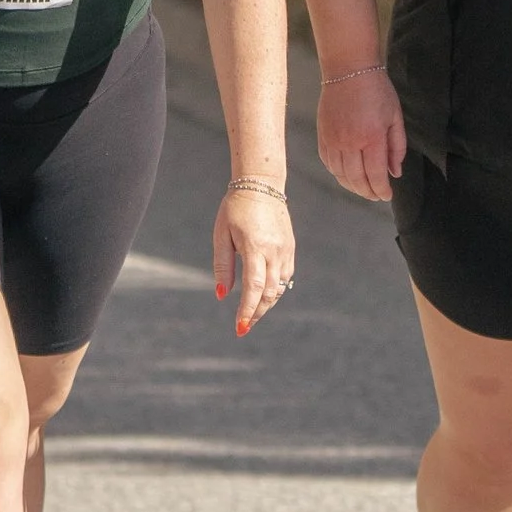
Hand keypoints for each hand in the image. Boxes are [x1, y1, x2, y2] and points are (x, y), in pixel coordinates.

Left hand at [212, 185, 295, 334]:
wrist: (261, 184)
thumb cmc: (235, 208)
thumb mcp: (221, 235)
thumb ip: (223, 265)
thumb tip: (222, 295)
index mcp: (256, 247)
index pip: (254, 287)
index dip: (247, 310)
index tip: (240, 327)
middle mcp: (274, 251)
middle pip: (270, 293)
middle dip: (256, 313)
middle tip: (243, 326)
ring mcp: (285, 250)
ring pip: (280, 287)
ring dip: (266, 303)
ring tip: (251, 313)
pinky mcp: (290, 248)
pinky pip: (286, 276)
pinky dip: (275, 290)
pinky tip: (264, 294)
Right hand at [318, 67, 406, 203]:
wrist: (348, 69)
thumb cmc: (376, 90)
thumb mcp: (395, 116)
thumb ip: (396, 146)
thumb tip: (395, 172)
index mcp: (372, 137)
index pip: (376, 175)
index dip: (382, 190)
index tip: (387, 196)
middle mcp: (350, 142)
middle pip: (357, 180)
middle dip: (368, 192)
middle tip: (376, 195)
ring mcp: (333, 140)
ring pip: (340, 175)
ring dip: (352, 186)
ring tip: (363, 188)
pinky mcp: (322, 136)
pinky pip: (329, 163)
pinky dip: (338, 174)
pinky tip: (347, 174)